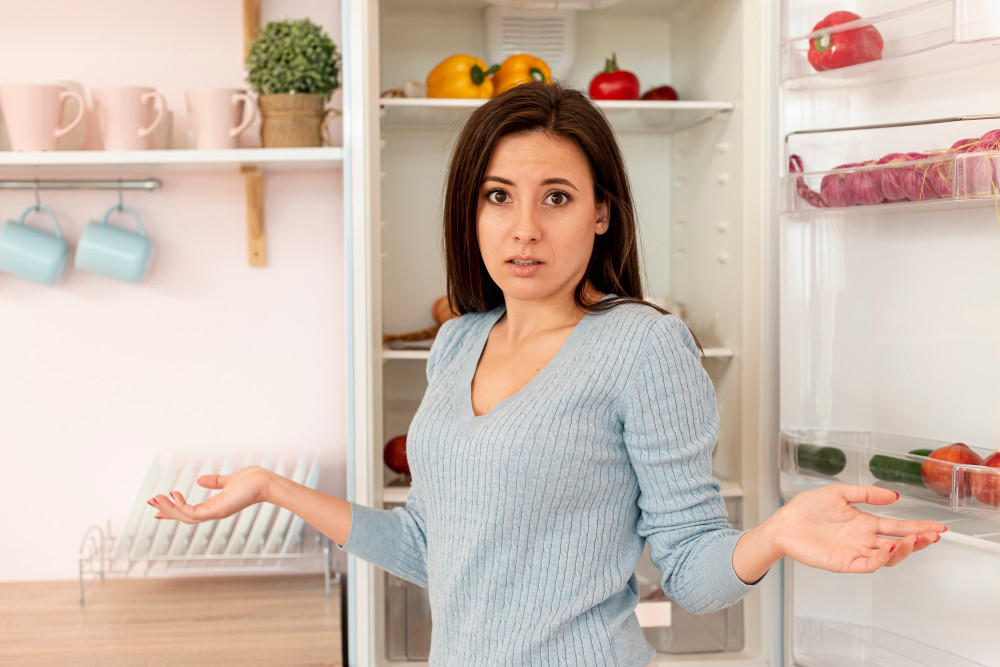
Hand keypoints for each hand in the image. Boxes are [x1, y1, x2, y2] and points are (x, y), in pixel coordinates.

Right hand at [148, 466, 272, 523]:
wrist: (265, 482)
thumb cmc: (252, 481)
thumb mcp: (228, 480)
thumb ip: (214, 482)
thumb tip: (200, 480)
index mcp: (214, 506)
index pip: (189, 511)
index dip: (174, 509)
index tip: (158, 507)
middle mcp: (213, 512)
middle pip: (184, 516)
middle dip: (167, 511)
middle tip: (151, 503)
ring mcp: (214, 513)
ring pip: (185, 516)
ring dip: (169, 508)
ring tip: (156, 498)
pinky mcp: (217, 511)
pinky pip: (192, 512)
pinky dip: (180, 506)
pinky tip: (172, 495)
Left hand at [773, 484, 946, 572]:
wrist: (784, 523)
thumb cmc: (806, 508)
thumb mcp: (838, 493)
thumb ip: (866, 494)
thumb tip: (893, 496)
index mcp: (864, 523)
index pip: (898, 527)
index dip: (919, 526)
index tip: (938, 526)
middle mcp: (864, 539)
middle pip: (900, 544)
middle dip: (919, 540)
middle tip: (934, 535)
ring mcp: (855, 552)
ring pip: (888, 557)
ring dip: (904, 550)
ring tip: (914, 539)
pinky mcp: (844, 562)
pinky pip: (868, 564)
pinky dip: (881, 559)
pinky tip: (890, 548)